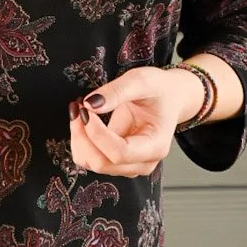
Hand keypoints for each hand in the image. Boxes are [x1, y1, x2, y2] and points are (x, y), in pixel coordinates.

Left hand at [68, 65, 204, 176]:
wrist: (168, 98)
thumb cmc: (160, 90)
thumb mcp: (141, 81)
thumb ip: (117, 91)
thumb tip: (89, 105)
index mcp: (155, 146)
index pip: (119, 153)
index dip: (97, 134)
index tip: (85, 110)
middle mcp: (142, 162)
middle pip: (102, 163)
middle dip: (83, 136)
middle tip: (79, 107)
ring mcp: (128, 164)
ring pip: (92, 163)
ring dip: (79, 138)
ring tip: (80, 110)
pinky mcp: (115, 160)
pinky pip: (89, 158)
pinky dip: (80, 141)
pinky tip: (83, 120)